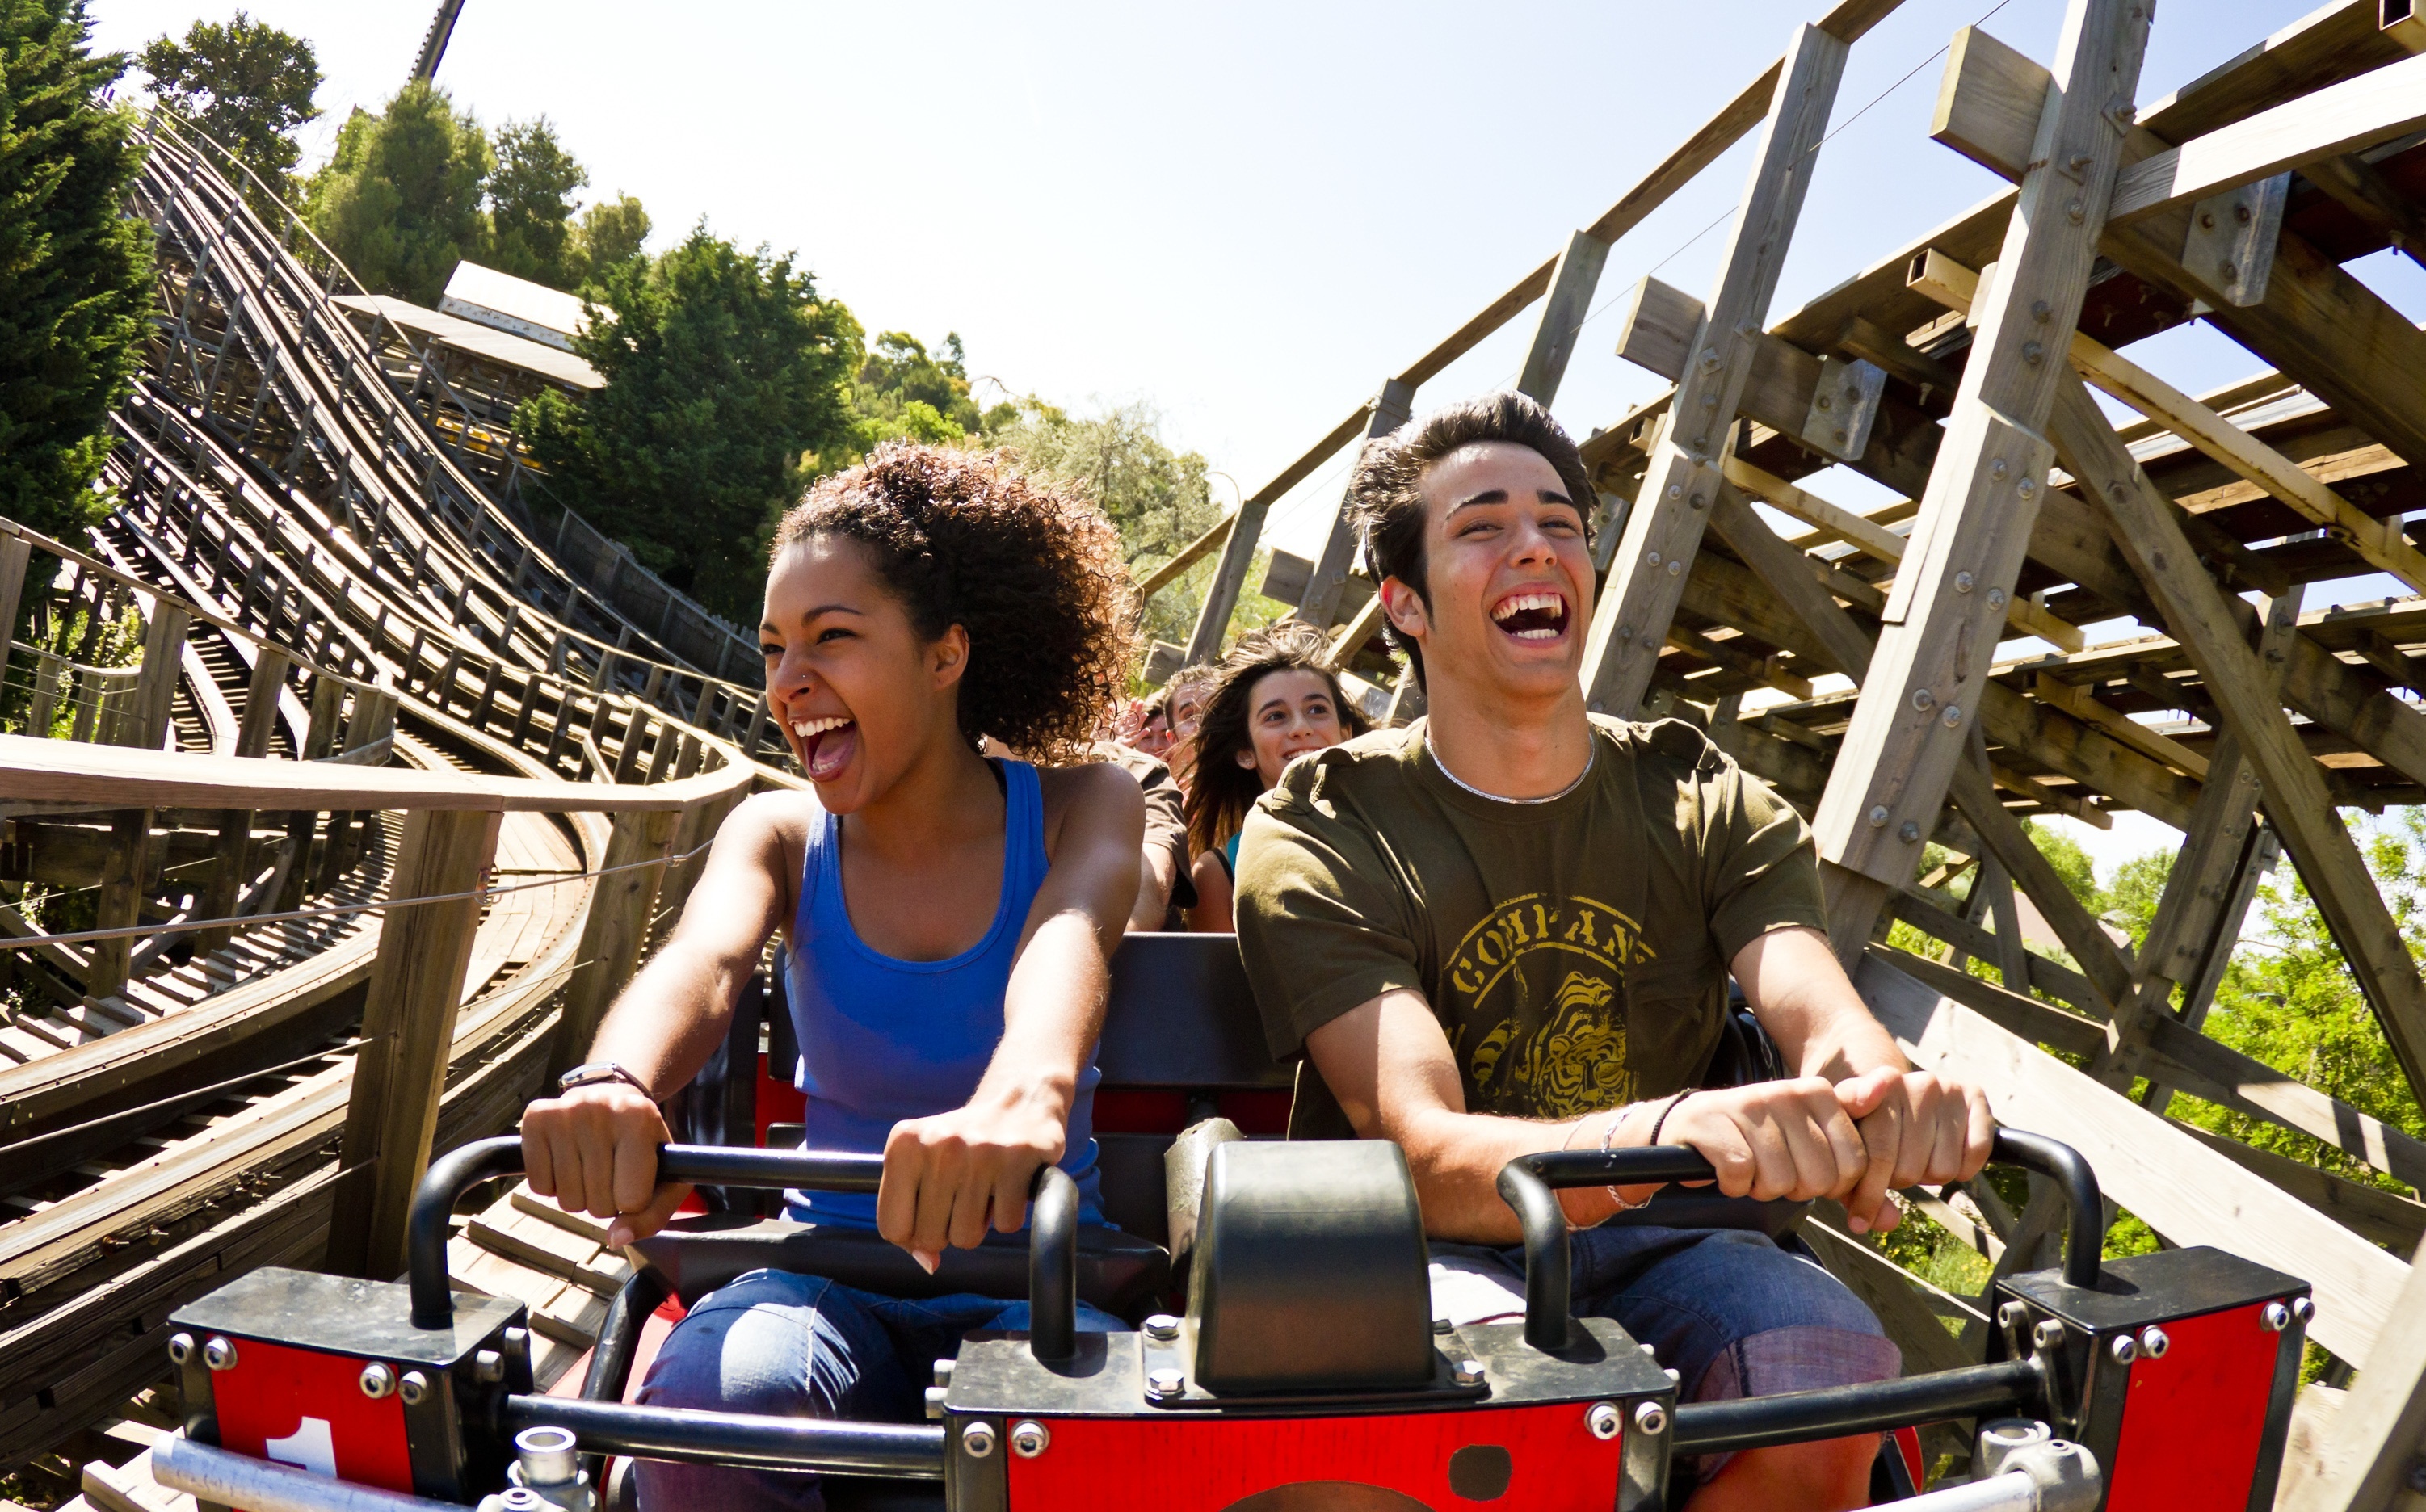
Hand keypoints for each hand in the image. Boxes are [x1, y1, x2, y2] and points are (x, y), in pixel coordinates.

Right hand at [520, 1084, 688, 1247]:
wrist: (614, 1098)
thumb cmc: (644, 1147)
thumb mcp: (667, 1179)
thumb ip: (651, 1217)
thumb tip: (616, 1239)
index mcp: (640, 1119)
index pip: (631, 1201)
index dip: (633, 1201)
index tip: (636, 1177)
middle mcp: (601, 1109)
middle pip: (597, 1205)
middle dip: (606, 1200)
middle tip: (612, 1169)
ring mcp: (565, 1112)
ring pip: (566, 1201)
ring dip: (580, 1194)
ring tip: (591, 1163)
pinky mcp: (536, 1119)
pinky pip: (539, 1188)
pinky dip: (554, 1185)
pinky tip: (568, 1159)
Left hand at [878, 1090, 1068, 1272]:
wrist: (1019, 1101)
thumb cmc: (963, 1146)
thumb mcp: (922, 1167)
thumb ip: (911, 1217)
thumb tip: (928, 1264)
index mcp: (903, 1145)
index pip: (892, 1228)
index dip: (913, 1234)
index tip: (930, 1213)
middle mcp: (938, 1144)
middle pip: (931, 1237)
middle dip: (949, 1228)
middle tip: (963, 1196)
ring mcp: (979, 1151)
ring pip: (967, 1236)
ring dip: (980, 1222)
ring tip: (985, 1188)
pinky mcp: (1018, 1158)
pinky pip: (1006, 1224)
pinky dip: (1010, 1214)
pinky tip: (1008, 1184)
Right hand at [1661, 1078, 1870, 1205]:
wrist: (1691, 1127)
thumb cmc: (1761, 1142)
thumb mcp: (1812, 1149)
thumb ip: (1854, 1179)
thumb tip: (1894, 1221)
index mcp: (1820, 1093)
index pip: (1856, 1164)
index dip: (1831, 1184)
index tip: (1806, 1171)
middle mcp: (1789, 1092)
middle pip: (1821, 1178)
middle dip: (1796, 1188)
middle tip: (1774, 1170)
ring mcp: (1751, 1106)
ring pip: (1783, 1182)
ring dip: (1762, 1188)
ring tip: (1750, 1167)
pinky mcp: (1718, 1127)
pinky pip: (1743, 1178)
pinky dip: (1732, 1185)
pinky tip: (1726, 1168)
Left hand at [1834, 1067, 1996, 1234]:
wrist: (1897, 1090)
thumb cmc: (1866, 1125)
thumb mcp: (1848, 1148)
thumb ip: (1853, 1186)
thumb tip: (1887, 1222)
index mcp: (1873, 1090)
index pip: (1877, 1157)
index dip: (1869, 1195)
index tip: (1859, 1221)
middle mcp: (1912, 1084)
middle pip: (1909, 1169)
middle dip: (1898, 1182)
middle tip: (1894, 1171)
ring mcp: (1945, 1088)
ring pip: (1942, 1169)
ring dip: (1929, 1175)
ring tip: (1918, 1156)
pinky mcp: (1973, 1095)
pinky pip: (1975, 1154)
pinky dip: (1963, 1168)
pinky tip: (1946, 1155)